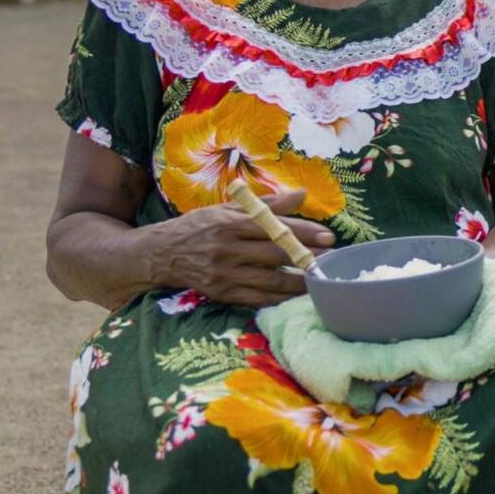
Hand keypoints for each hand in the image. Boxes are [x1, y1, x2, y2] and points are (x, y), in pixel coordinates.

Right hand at [154, 188, 335, 307]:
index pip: (275, 228)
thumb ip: (267, 204)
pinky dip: (280, 299)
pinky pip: (258, 300)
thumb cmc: (200, 226)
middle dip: (308, 257)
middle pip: (276, 255)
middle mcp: (228, 250)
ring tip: (321, 279)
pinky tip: (298, 295)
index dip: (304, 232)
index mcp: (231, 224)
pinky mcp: (222, 294)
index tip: (329, 236)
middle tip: (333, 259)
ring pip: (270, 282)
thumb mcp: (229, 208)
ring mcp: (225, 275)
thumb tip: (302, 194)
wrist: (161, 254)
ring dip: (299, 282)